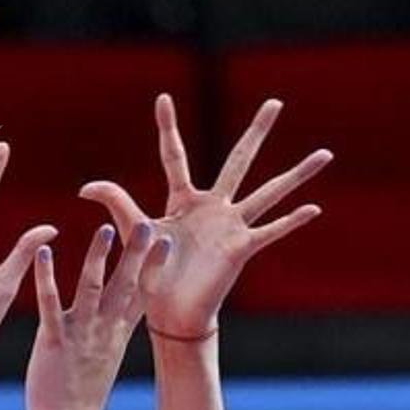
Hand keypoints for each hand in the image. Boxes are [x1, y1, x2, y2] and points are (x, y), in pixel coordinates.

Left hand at [26, 223, 168, 409]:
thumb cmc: (82, 395)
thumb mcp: (105, 357)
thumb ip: (110, 332)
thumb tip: (118, 316)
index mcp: (116, 333)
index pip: (141, 294)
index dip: (154, 266)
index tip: (168, 240)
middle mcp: (104, 329)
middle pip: (125, 285)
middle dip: (137, 254)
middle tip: (149, 224)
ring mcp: (81, 333)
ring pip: (92, 288)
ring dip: (98, 257)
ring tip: (105, 229)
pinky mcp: (54, 340)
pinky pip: (50, 304)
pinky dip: (47, 277)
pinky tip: (44, 252)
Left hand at [80, 95, 331, 336]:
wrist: (168, 311)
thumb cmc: (150, 272)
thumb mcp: (132, 231)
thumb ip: (115, 202)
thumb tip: (84, 187)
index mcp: (182, 199)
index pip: (174, 155)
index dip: (167, 127)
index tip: (162, 98)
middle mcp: (213, 206)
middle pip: (239, 160)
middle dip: (257, 132)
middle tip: (275, 103)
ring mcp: (231, 226)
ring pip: (269, 192)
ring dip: (297, 174)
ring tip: (325, 153)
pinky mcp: (241, 248)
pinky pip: (271, 230)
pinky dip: (292, 221)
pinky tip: (314, 208)